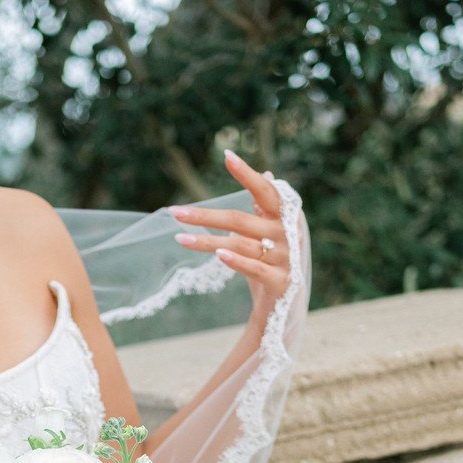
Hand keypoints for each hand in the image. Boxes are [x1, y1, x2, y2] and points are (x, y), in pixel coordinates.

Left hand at [168, 148, 290, 328]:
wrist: (287, 305)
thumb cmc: (273, 261)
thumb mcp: (271, 232)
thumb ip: (266, 206)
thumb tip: (266, 173)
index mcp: (285, 216)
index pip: (265, 190)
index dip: (247, 174)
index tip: (227, 157)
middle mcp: (286, 233)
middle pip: (240, 220)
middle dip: (205, 215)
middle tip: (175, 212)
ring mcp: (285, 258)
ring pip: (240, 244)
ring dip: (207, 241)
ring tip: (180, 238)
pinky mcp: (281, 281)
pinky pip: (254, 269)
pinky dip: (236, 262)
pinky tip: (218, 254)